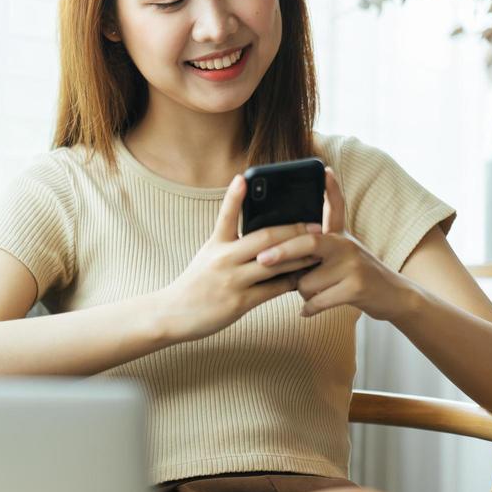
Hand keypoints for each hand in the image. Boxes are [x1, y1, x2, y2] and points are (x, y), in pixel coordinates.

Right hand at [154, 174, 316, 343]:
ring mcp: (232, 280)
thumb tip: (261, 236)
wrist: (173, 314)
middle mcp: (223, 259)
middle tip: (315, 225)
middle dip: (293, 230)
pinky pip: (273, 289)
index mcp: (215, 244)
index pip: (226, 215)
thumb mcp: (208, 256)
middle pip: (264, 238)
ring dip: (299, 257)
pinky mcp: (239, 302)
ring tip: (318, 250)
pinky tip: (304, 277)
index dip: (234, 195)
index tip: (243, 178)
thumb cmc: (196, 284)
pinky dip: (290, 282)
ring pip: (274, 264)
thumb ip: (230, 244)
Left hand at [253, 166, 419, 321]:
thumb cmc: (356, 276)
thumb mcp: (342, 254)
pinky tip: (306, 311)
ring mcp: (353, 265)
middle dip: (282, 252)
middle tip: (262, 259)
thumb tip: (278, 252)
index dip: (331, 188)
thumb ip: (317, 249)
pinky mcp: (356, 287)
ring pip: (307, 281)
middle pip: (308, 243)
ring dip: (303, 293)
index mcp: (340, 235)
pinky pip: (318, 299)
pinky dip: (309, 308)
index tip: (326, 170)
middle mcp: (347, 244)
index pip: (335, 207)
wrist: (394, 297)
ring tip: (313, 295)